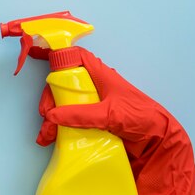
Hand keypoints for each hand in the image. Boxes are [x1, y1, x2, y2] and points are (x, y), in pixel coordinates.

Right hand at [36, 46, 194, 194]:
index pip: (74, 58)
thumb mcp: (110, 114)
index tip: (35, 54)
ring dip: (51, 119)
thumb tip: (51, 116)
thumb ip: (81, 114)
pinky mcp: (92, 122)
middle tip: (46, 116)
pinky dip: (58, 129)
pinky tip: (52, 140)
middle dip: (50, 100)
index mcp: (99, 76)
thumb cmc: (140, 118)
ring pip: (64, 105)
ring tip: (46, 136)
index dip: (56, 54)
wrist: (159, 141)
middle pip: (63, 85)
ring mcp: (92, 105)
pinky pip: (70, 121)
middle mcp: (94, 88)